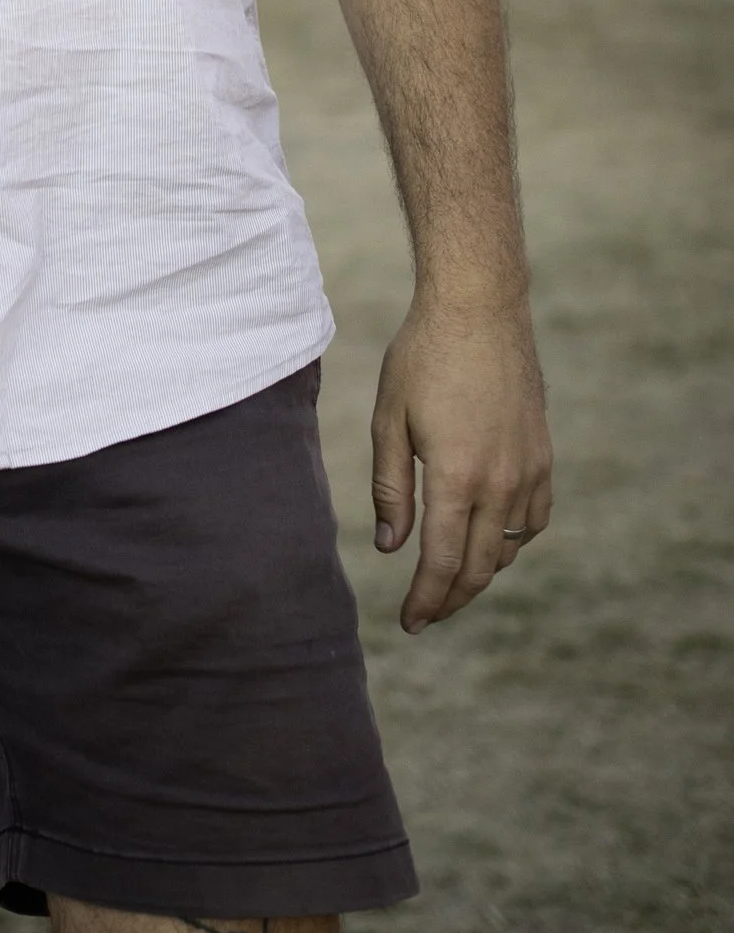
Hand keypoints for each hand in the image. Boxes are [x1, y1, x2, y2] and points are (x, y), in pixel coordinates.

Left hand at [371, 293, 552, 628]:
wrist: (480, 309)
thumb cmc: (423, 357)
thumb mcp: (389, 419)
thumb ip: (391, 488)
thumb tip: (392, 547)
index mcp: (458, 477)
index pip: (444, 563)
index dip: (426, 600)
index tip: (409, 623)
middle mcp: (502, 482)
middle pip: (481, 567)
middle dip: (452, 598)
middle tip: (426, 615)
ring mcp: (529, 470)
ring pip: (511, 548)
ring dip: (482, 572)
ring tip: (451, 582)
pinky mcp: (543, 455)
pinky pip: (534, 519)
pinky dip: (512, 541)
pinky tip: (490, 540)